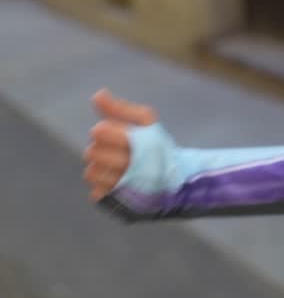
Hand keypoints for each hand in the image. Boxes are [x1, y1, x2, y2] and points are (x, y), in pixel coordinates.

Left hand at [83, 88, 157, 202]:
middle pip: (91, 153)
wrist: (177, 180)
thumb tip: (97, 95)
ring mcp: (125, 187)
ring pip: (91, 173)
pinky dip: (101, 185)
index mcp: (138, 142)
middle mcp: (131, 166)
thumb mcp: (145, 121)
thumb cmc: (156, 146)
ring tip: (111, 165)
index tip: (111, 133)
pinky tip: (114, 180)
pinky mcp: (120, 202)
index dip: (102, 130)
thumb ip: (119, 109)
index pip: (100, 132)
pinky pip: (96, 193)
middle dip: (98, 148)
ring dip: (97, 167)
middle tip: (112, 149)